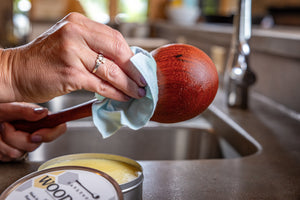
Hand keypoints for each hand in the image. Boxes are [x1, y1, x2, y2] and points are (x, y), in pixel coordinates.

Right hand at [0, 12, 145, 102]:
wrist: (16, 72)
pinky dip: (114, 93)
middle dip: (134, 70)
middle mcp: (75, 34)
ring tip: (138, 93)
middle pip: (117, 50)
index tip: (139, 68)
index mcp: (78, 23)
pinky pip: (100, 84)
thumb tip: (123, 62)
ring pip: (111, 70)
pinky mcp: (69, 73)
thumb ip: (93, 47)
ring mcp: (71, 53)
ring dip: (128, 84)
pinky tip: (122, 97)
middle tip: (144, 82)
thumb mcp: (69, 44)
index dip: (131, 55)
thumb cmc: (44, 60)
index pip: (114, 37)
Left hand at [0, 102, 65, 161]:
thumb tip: (42, 113)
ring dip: (4, 143)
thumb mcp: (6, 107)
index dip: (50, 134)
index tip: (34, 135)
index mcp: (37, 118)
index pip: (58, 127)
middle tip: (5, 126)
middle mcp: (33, 130)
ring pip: (20, 153)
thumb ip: (23, 110)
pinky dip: (0, 150)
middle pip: (35, 144)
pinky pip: (10, 158)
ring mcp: (23, 142)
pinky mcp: (12, 151)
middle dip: (16, 137)